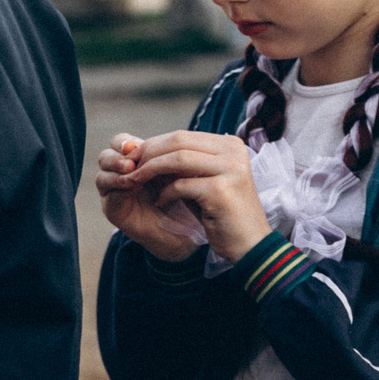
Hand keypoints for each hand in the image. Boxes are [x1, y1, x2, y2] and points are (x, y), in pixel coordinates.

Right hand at [95, 133, 208, 262]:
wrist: (187, 232)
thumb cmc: (186, 200)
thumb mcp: (179, 173)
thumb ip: (169, 157)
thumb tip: (175, 137)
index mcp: (135, 162)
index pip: (119, 143)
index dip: (123, 142)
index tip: (135, 145)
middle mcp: (121, 176)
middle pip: (105, 156)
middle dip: (116, 156)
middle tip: (131, 160)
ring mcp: (115, 193)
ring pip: (101, 175)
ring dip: (115, 172)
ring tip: (131, 172)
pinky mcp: (114, 210)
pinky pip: (108, 196)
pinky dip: (117, 188)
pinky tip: (132, 187)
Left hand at [106, 130, 269, 260]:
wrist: (249, 243)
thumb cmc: (220, 212)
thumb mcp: (202, 180)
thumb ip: (183, 163)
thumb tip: (144, 149)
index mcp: (230, 145)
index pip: (182, 136)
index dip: (153, 145)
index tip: (134, 158)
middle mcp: (234, 151)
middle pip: (178, 142)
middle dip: (148, 154)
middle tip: (129, 168)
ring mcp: (230, 169)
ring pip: (177, 159)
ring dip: (150, 170)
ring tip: (136, 181)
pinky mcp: (221, 191)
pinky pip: (180, 185)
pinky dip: (165, 193)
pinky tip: (161, 203)